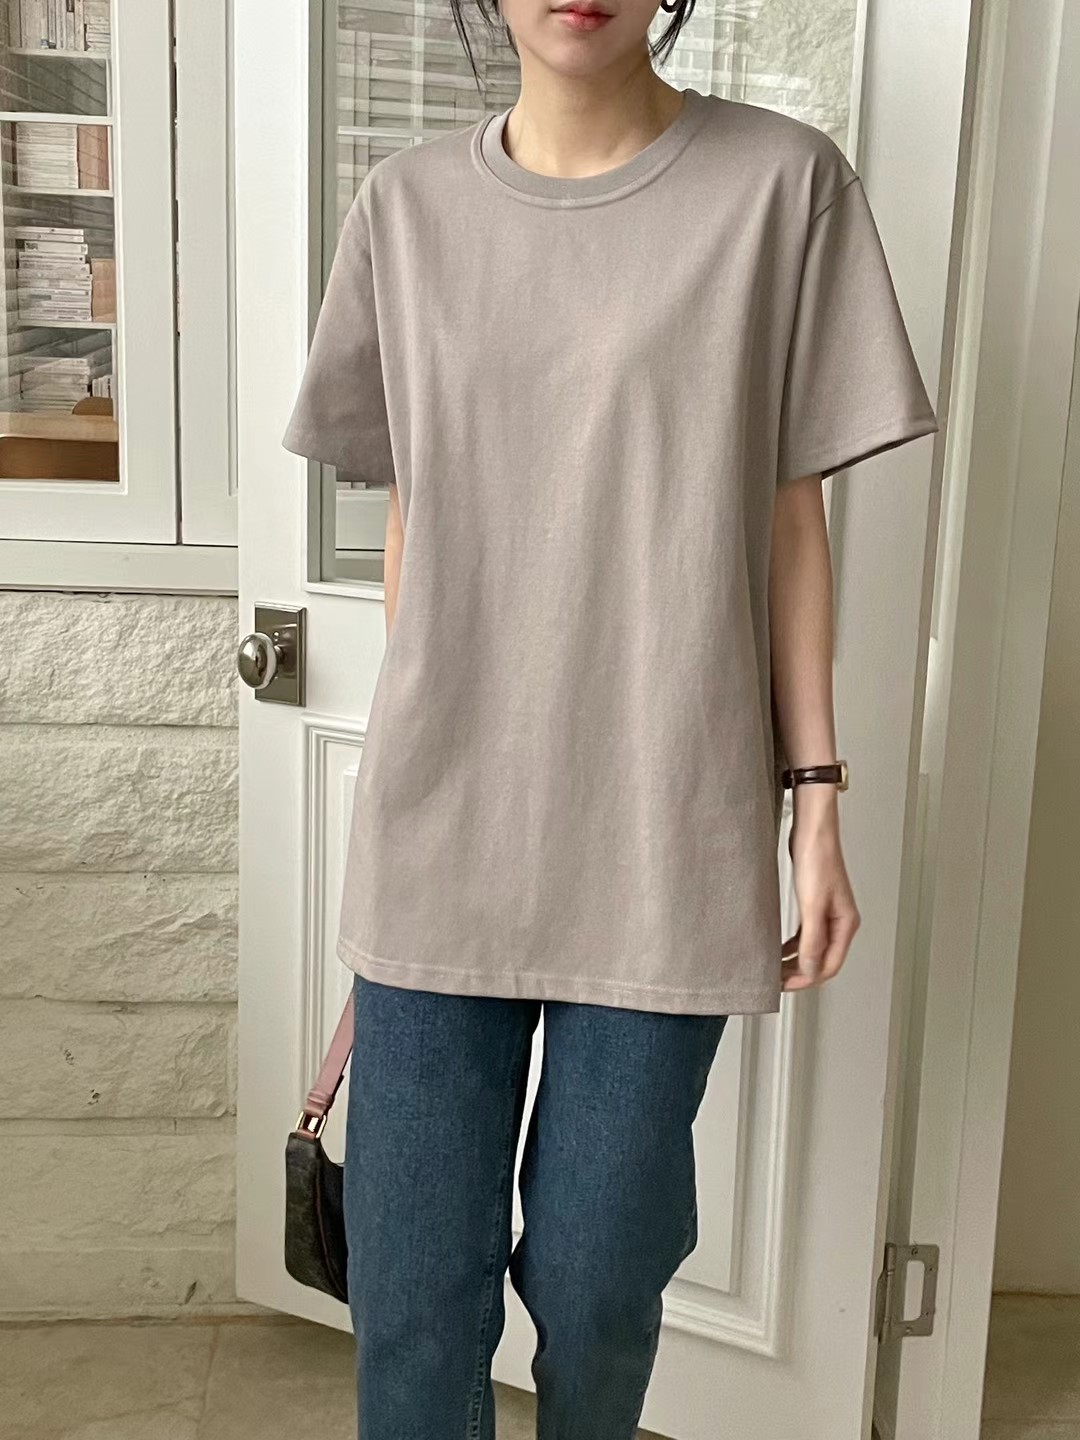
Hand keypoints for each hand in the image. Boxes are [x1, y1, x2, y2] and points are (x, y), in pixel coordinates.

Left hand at [781, 792, 860, 991]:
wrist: (812, 831)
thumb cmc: (817, 860)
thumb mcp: (812, 905)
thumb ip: (812, 940)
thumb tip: (810, 968)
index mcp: (846, 924)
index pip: (830, 965)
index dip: (808, 978)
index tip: (786, 986)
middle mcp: (840, 920)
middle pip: (823, 959)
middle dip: (801, 972)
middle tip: (778, 981)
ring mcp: (828, 912)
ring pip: (813, 947)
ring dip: (795, 960)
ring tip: (776, 968)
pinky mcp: (815, 903)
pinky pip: (806, 933)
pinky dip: (793, 944)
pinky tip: (780, 947)